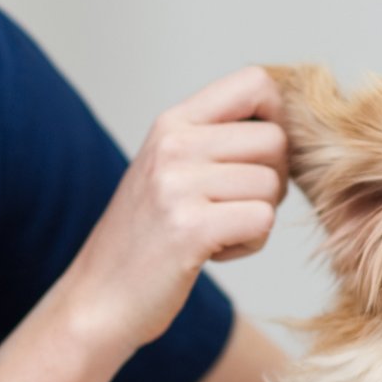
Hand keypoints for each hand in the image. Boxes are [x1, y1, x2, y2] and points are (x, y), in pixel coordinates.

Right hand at [62, 67, 288, 353]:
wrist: (97, 299)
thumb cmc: (144, 239)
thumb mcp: (169, 170)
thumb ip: (213, 140)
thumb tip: (284, 125)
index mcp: (171, 123)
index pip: (255, 83)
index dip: (278, 118)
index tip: (258, 156)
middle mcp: (173, 145)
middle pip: (275, 141)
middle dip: (272, 180)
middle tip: (234, 206)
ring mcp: (178, 185)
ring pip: (272, 186)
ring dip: (257, 218)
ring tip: (216, 232)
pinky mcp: (190, 228)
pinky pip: (262, 221)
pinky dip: (249, 244)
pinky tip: (213, 252)